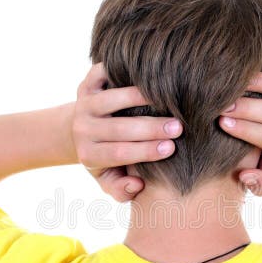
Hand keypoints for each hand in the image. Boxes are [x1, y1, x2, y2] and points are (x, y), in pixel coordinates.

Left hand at [72, 62, 182, 201]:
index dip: (145, 151)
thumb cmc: (106, 159)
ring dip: (141, 98)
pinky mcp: (86, 84)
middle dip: (150, 128)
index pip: (118, 153)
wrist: (82, 131)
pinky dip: (123, 71)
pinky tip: (149, 75)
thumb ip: (122, 190)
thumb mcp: (110, 180)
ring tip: (169, 98)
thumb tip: (137, 185)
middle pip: (118, 128)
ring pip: (112, 99)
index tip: (171, 148)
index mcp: (89, 155)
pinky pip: (103, 73)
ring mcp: (84, 104)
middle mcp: (83, 129)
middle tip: (179, 127)